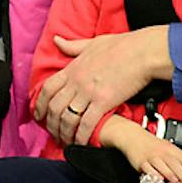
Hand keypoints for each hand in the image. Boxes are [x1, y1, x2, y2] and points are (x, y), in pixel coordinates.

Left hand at [35, 27, 163, 143]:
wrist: (142, 52)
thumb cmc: (121, 46)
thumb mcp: (91, 43)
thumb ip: (72, 46)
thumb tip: (56, 40)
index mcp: (72, 68)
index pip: (47, 89)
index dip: (40, 105)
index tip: (39, 116)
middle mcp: (76, 81)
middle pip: (54, 107)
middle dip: (51, 124)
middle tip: (53, 134)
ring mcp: (88, 92)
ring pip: (67, 118)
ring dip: (64, 133)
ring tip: (65, 141)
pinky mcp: (104, 102)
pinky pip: (87, 123)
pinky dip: (81, 135)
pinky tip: (81, 142)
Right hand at [131, 140, 181, 182]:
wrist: (133, 137)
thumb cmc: (153, 144)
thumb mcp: (171, 147)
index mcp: (171, 150)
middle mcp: (162, 153)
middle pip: (175, 164)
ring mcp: (152, 157)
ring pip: (162, 166)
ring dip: (169, 175)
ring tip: (175, 182)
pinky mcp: (142, 162)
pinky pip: (148, 169)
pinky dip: (153, 175)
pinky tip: (158, 180)